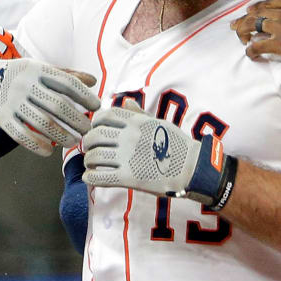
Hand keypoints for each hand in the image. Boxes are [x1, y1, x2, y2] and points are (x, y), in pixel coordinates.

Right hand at [0, 58, 98, 155]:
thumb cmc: (19, 75)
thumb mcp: (40, 68)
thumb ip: (66, 75)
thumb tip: (93, 82)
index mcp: (38, 69)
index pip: (67, 83)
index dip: (85, 96)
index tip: (96, 107)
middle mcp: (25, 84)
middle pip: (58, 105)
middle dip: (77, 120)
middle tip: (88, 130)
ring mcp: (12, 101)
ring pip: (43, 123)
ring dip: (62, 136)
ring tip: (73, 142)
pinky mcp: (1, 118)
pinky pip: (22, 135)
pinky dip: (38, 145)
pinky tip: (50, 151)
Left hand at [82, 105, 233, 206]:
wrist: (192, 169)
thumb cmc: (177, 145)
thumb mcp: (159, 123)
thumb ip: (139, 114)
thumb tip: (125, 102)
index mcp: (136, 122)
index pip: (104, 116)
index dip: (95, 123)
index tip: (96, 130)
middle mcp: (129, 137)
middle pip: (94, 136)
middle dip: (88, 143)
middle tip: (89, 149)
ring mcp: (128, 158)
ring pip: (93, 157)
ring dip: (88, 161)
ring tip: (91, 165)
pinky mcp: (128, 178)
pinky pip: (99, 177)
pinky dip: (90, 177)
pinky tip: (91, 177)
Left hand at [232, 0, 280, 69]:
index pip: (269, 2)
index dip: (257, 7)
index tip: (249, 10)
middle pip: (257, 14)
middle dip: (244, 19)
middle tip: (235, 25)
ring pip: (253, 27)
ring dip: (243, 32)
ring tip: (240, 39)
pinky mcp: (280, 44)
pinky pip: (258, 46)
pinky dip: (251, 50)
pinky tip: (251, 54)